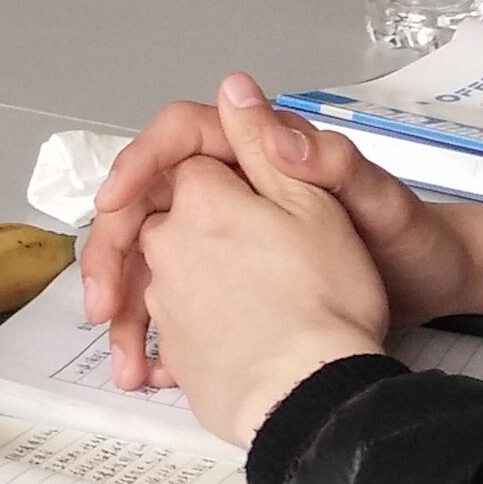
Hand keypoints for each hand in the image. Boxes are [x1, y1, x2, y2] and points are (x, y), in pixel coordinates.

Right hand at [83, 73, 482, 387]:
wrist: (435, 297)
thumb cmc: (412, 242)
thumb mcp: (373, 200)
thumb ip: (319, 158)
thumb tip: (244, 98)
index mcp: (262, 156)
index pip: (179, 139)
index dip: (137, 166)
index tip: (113, 204)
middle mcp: (236, 191)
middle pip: (148, 207)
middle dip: (114, 255)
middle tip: (103, 305)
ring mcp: (229, 239)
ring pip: (152, 263)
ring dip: (129, 309)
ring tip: (126, 361)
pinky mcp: (232, 284)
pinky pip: (174, 303)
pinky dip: (156, 337)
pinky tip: (154, 373)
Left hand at [139, 150, 392, 447]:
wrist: (312, 395)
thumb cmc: (326, 299)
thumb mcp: (314, 204)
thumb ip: (267, 145)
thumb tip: (235, 88)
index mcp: (202, 199)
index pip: (191, 163)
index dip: (218, 175)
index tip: (237, 192)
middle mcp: (169, 245)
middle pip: (158, 221)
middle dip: (184, 228)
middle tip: (219, 245)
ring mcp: (168, 302)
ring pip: (156, 281)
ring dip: (168, 296)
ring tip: (209, 310)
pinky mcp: (175, 353)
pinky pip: (166, 333)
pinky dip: (171, 342)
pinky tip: (195, 358)